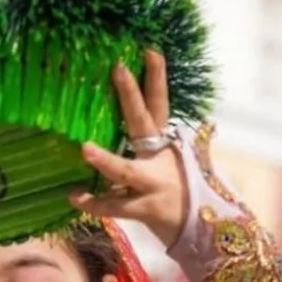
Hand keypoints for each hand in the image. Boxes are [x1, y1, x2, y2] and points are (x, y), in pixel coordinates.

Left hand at [69, 50, 191, 248]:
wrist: (209, 232)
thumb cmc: (188, 196)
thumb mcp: (185, 166)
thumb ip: (180, 146)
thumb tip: (194, 127)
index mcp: (166, 144)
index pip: (161, 104)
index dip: (157, 77)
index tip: (149, 49)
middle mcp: (160, 159)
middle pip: (144, 122)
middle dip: (131, 95)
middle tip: (118, 67)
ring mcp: (153, 184)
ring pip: (126, 170)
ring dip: (106, 160)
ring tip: (85, 147)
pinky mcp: (146, 209)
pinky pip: (115, 207)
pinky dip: (93, 203)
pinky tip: (73, 196)